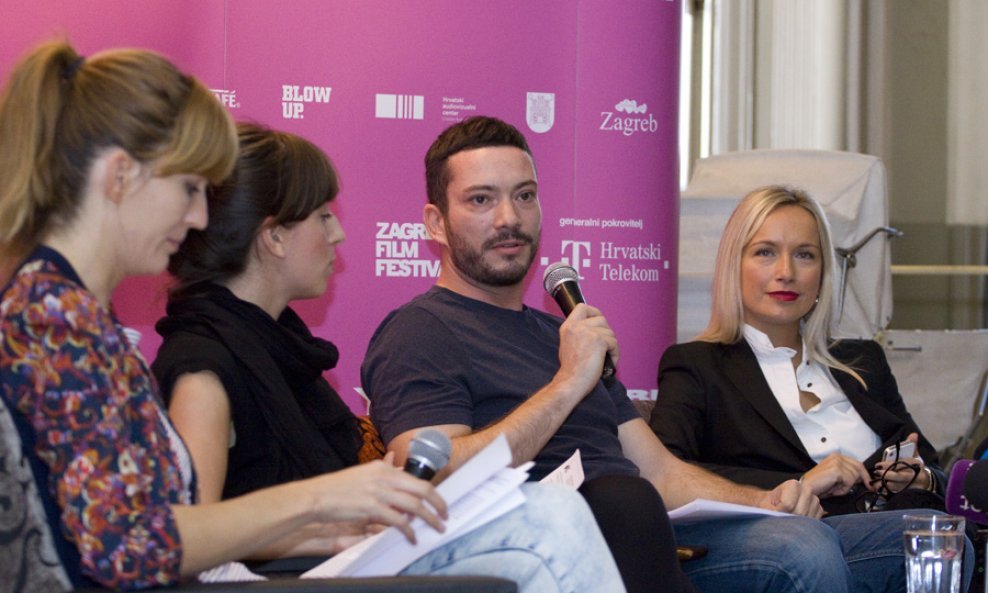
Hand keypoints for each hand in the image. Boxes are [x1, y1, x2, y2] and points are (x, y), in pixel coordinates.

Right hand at [304, 460, 447, 543]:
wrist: (316, 496)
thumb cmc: (337, 488)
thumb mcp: (364, 475)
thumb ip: (384, 477)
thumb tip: (401, 476)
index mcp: (383, 468)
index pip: (416, 478)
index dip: (431, 492)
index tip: (438, 502)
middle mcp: (384, 477)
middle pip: (422, 489)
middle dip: (438, 504)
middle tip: (445, 516)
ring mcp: (379, 492)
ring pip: (415, 506)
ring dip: (429, 519)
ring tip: (436, 528)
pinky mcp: (372, 508)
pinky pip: (399, 521)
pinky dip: (408, 531)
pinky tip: (411, 538)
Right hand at [555, 303, 618, 391]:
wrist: (571, 381)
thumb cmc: (571, 369)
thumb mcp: (568, 344)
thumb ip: (578, 333)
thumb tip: (595, 330)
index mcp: (568, 326)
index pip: (582, 307)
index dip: (594, 312)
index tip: (597, 321)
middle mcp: (577, 326)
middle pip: (601, 319)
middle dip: (606, 333)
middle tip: (604, 347)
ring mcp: (588, 332)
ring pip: (610, 333)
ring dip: (611, 346)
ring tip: (605, 358)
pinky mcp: (599, 341)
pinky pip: (614, 343)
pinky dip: (615, 354)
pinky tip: (609, 363)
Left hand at [757, 479, 823, 518]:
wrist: (776, 505)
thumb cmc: (770, 504)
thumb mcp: (765, 505)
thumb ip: (769, 509)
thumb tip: (776, 515)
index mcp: (793, 485)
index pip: (788, 505)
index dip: (780, 512)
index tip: (774, 512)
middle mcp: (806, 489)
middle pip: (799, 512)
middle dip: (789, 518)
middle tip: (781, 516)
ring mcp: (814, 499)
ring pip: (807, 519)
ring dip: (797, 522)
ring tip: (788, 517)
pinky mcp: (819, 509)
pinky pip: (814, 521)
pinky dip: (804, 525)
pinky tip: (797, 520)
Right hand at [800, 453, 872, 496]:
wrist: (806, 489)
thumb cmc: (818, 486)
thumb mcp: (837, 479)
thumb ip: (848, 475)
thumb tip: (861, 479)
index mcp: (836, 457)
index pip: (858, 463)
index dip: (865, 475)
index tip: (869, 484)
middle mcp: (836, 457)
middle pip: (859, 468)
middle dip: (859, 480)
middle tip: (856, 488)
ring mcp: (836, 462)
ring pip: (855, 476)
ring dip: (847, 486)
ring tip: (836, 489)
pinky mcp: (836, 469)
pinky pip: (849, 481)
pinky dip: (844, 489)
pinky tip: (835, 490)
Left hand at [873, 433, 927, 491]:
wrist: (925, 481)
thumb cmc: (915, 466)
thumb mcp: (914, 455)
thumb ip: (911, 445)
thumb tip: (913, 434)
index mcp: (917, 464)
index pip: (901, 464)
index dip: (888, 464)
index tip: (878, 464)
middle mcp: (916, 475)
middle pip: (900, 476)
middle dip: (886, 474)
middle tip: (876, 472)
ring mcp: (913, 486)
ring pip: (897, 486)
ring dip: (885, 483)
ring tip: (877, 480)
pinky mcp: (909, 493)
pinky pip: (897, 493)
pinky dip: (888, 491)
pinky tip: (882, 488)